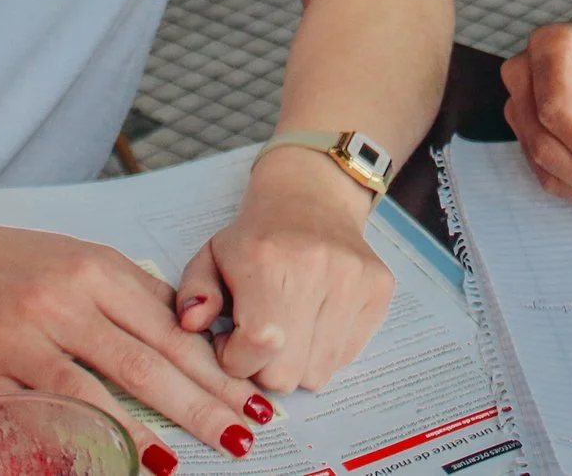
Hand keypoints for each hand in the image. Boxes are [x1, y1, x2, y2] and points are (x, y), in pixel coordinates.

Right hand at [0, 217, 258, 467]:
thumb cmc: (12, 264)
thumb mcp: (78, 258)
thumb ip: (132, 293)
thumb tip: (193, 334)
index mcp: (93, 269)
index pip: (170, 328)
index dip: (214, 369)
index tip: (251, 397)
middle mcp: (61, 302)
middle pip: (144, 363)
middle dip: (200, 405)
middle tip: (242, 435)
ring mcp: (21, 341)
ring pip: (95, 392)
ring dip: (145, 432)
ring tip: (185, 459)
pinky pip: (41, 415)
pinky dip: (78, 438)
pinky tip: (109, 457)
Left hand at [175, 147, 391, 392]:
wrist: (312, 197)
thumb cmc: (255, 237)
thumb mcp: (210, 258)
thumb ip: (191, 295)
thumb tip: (192, 323)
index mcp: (267, 261)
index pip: (257, 347)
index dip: (235, 358)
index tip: (231, 339)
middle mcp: (317, 268)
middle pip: (287, 374)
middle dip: (264, 366)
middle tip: (260, 334)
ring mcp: (355, 279)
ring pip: (318, 374)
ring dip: (296, 362)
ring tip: (289, 325)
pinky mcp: (379, 289)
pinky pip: (346, 357)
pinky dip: (325, 350)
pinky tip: (315, 318)